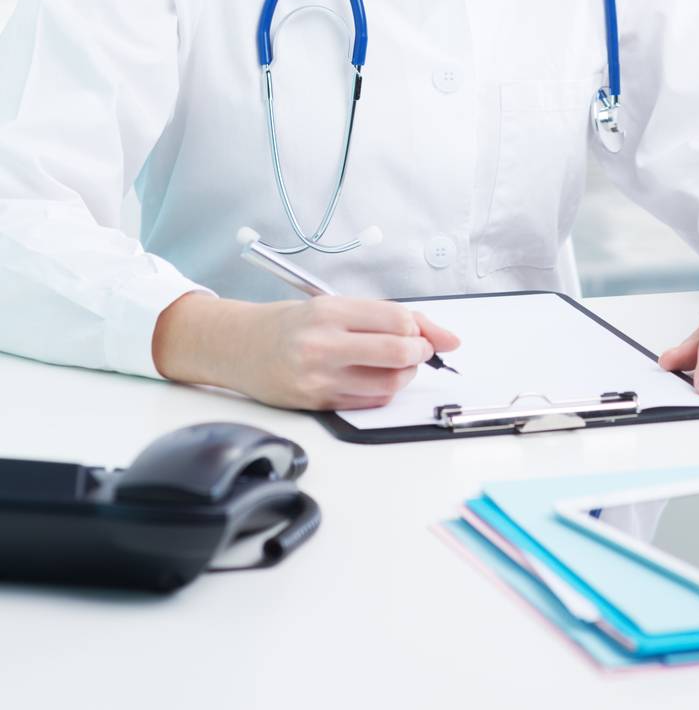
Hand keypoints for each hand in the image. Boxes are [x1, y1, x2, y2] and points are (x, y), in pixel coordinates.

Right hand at [152, 291, 460, 411]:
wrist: (239, 347)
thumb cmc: (290, 323)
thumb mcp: (333, 306)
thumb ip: (387, 317)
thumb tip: (448, 338)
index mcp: (329, 310)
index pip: (396, 320)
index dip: (419, 329)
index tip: (418, 331)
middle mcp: (322, 343)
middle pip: (396, 352)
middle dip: (419, 352)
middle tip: (418, 350)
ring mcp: (318, 377)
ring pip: (388, 383)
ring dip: (405, 375)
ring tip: (397, 364)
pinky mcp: (316, 403)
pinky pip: (368, 402)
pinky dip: (384, 392)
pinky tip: (375, 379)